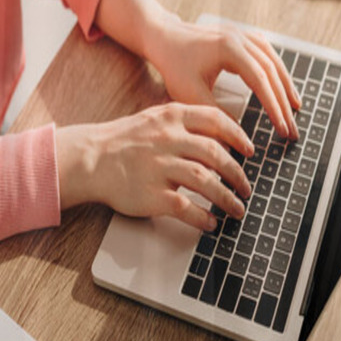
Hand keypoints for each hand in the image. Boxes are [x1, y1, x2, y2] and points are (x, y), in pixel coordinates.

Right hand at [56, 103, 254, 229]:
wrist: (90, 159)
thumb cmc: (124, 140)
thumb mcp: (156, 118)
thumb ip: (186, 123)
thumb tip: (223, 136)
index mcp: (172, 117)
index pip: (216, 120)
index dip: (238, 136)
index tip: (250, 150)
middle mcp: (168, 139)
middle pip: (216, 154)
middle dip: (237, 173)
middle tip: (246, 186)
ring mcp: (159, 167)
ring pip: (206, 182)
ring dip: (227, 198)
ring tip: (237, 208)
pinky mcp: (151, 195)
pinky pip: (186, 208)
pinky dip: (203, 218)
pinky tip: (210, 223)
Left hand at [94, 0, 301, 139]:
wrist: (163, 35)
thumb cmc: (173, 63)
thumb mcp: (188, 93)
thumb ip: (213, 114)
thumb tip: (234, 139)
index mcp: (229, 49)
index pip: (260, 80)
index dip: (274, 106)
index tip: (282, 128)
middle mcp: (240, 37)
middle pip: (272, 71)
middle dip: (284, 102)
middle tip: (292, 128)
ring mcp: (243, 34)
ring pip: (274, 60)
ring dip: (286, 84)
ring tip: (296, 107)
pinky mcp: (241, 36)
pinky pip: (267, 52)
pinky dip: (278, 70)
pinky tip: (282, 84)